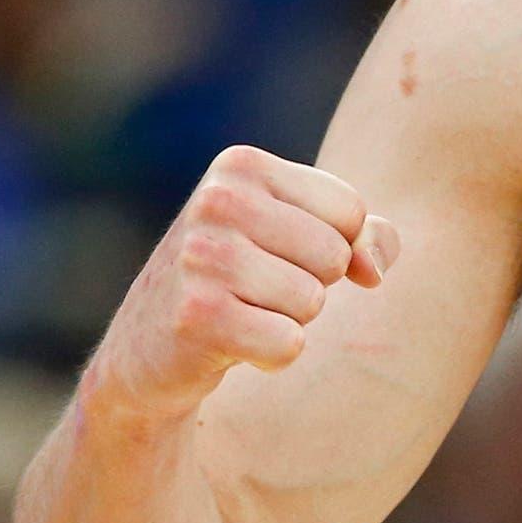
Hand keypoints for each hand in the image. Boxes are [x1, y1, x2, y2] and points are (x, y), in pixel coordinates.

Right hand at [93, 146, 397, 417]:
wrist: (149, 348)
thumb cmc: (242, 282)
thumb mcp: (301, 238)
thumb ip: (366, 237)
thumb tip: (372, 271)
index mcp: (241, 166)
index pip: (349, 211)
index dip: (333, 245)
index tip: (279, 253)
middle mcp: (217, 201)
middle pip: (335, 257)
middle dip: (311, 285)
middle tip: (255, 289)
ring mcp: (201, 258)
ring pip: (313, 302)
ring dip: (289, 321)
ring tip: (240, 312)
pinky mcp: (197, 316)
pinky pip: (289, 345)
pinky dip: (272, 355)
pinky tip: (230, 343)